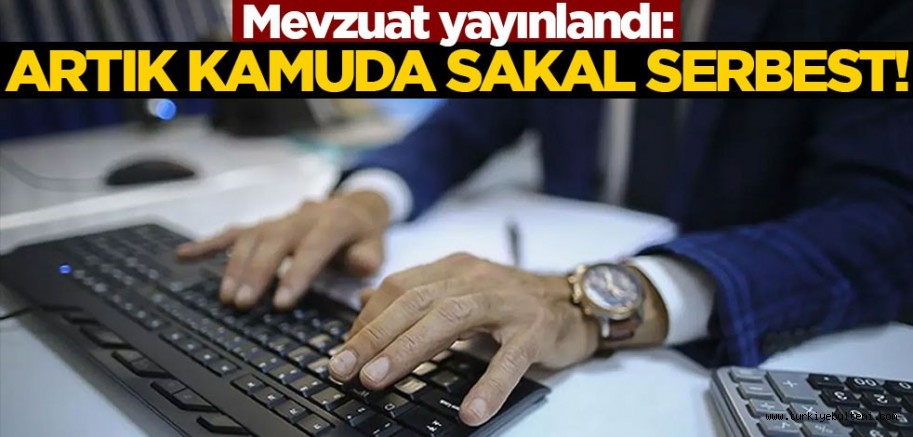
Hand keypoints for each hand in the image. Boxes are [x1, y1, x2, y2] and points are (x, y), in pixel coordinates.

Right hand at [175, 191, 389, 309]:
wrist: (356, 207)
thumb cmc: (363, 235)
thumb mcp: (377, 246)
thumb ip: (368, 257)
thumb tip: (362, 266)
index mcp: (332, 222)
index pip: (312, 248)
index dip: (297, 274)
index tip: (282, 303)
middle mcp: (300, 217)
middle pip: (274, 242)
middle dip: (256, 272)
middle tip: (243, 303)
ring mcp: (279, 220)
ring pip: (252, 238)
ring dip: (235, 266)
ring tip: (226, 297)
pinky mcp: (264, 226)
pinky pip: (234, 233)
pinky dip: (208, 244)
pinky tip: (183, 256)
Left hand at [327, 253, 599, 425]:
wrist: (576, 302)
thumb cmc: (512, 303)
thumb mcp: (460, 292)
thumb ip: (417, 296)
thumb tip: (363, 301)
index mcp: (453, 268)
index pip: (400, 287)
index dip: (367, 320)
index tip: (342, 353)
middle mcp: (476, 277)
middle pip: (416, 301)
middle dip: (375, 336)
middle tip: (344, 369)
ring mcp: (508, 301)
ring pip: (451, 319)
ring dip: (409, 350)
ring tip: (379, 380)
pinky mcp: (537, 328)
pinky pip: (510, 359)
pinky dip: (489, 385)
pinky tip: (470, 412)